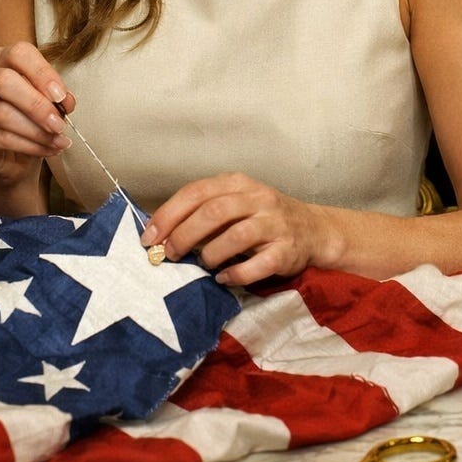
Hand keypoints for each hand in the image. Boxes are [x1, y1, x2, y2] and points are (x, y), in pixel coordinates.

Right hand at [0, 42, 73, 187]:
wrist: (10, 154)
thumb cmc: (29, 117)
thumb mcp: (47, 101)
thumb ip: (55, 97)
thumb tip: (66, 102)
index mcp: (1, 59)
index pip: (18, 54)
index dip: (42, 73)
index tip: (61, 96)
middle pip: (4, 81)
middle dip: (37, 104)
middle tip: (59, 123)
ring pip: (3, 114)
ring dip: (37, 130)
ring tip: (58, 140)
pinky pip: (2, 138)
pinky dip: (31, 146)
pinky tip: (48, 149)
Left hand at [140, 172, 333, 286]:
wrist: (313, 230)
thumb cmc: (262, 218)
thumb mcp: (235, 205)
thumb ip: (203, 213)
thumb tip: (160, 235)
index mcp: (238, 183)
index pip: (196, 192)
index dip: (168, 215)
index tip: (148, 238)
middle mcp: (258, 198)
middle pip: (214, 212)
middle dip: (184, 235)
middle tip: (169, 255)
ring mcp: (274, 223)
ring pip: (236, 236)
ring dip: (211, 253)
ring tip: (203, 264)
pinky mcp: (287, 250)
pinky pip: (259, 264)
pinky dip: (236, 274)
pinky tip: (224, 278)